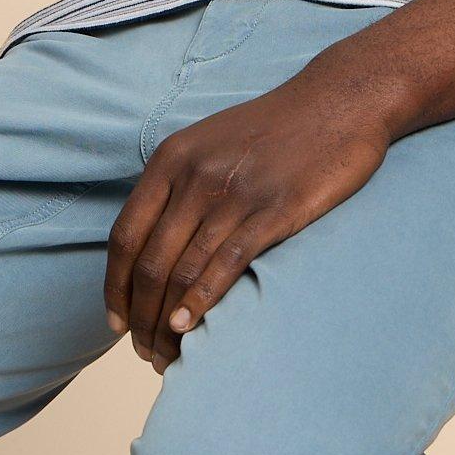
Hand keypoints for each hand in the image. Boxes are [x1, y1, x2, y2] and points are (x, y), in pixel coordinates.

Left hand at [104, 72, 393, 370]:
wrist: (339, 100)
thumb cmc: (276, 130)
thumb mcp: (210, 143)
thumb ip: (178, 185)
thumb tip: (153, 243)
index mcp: (171, 160)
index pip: (125, 236)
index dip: (114, 287)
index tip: (117, 322)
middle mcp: (193, 176)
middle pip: (149, 262)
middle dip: (140, 316)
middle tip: (145, 352)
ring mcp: (233, 194)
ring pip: (183, 271)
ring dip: (167, 322)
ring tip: (167, 354)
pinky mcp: (274, 210)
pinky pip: (224, 264)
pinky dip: (201, 302)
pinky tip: (190, 328)